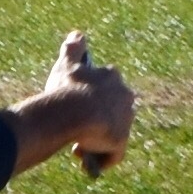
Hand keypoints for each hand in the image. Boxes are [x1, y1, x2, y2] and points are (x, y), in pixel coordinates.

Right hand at [18, 30, 130, 178]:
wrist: (72, 112)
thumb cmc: (67, 88)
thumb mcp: (67, 64)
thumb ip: (73, 48)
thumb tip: (78, 33)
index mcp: (113, 78)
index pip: (106, 88)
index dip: (89, 98)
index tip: (74, 104)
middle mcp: (125, 98)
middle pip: (111, 112)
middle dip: (95, 120)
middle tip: (74, 127)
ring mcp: (125, 122)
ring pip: (111, 133)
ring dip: (95, 140)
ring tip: (76, 144)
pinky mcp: (121, 142)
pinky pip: (112, 155)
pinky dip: (101, 159)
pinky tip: (86, 160)